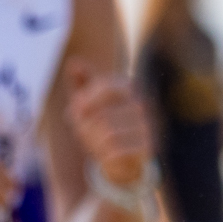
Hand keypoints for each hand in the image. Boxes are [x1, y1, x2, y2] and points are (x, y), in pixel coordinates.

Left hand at [65, 58, 152, 188]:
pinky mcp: (148, 147)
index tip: (75, 110)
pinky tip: (105, 157)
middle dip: (86, 127)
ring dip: (94, 143)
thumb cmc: (102, 126)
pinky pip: (118, 151)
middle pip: (103, 115)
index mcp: (129, 88)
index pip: (107, 87)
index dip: (87, 99)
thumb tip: (74, 62)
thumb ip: (82, 84)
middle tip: (80, 133)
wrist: (124, 159)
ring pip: (109, 134)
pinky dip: (106, 156)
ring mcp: (147, 126)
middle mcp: (141, 104)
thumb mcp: (88, 104)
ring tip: (94, 146)